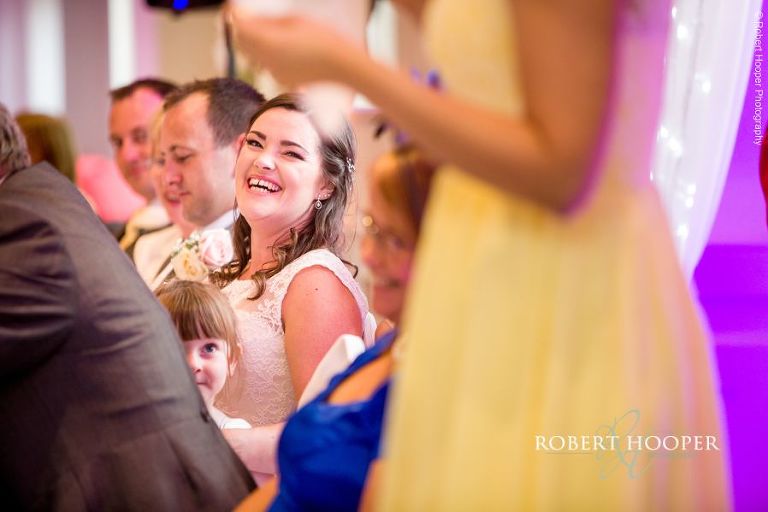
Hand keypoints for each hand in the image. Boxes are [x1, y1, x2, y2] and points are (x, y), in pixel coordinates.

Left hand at [228, 7, 361, 87]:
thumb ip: (269, 22)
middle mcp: (266, 60)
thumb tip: (252, 21)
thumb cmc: (323, 38)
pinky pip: (266, 64)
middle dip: (240, 30)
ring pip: (252, 55)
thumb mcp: (295, 22)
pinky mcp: (282, 79)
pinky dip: (266, 55)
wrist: (342, 66)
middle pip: (242, 43)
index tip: (233, 6)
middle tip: (244, 17)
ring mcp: (273, 72)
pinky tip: (281, 47)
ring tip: (262, 30)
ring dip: (252, 43)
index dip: (235, 14)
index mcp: (268, 42)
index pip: (240, 27)